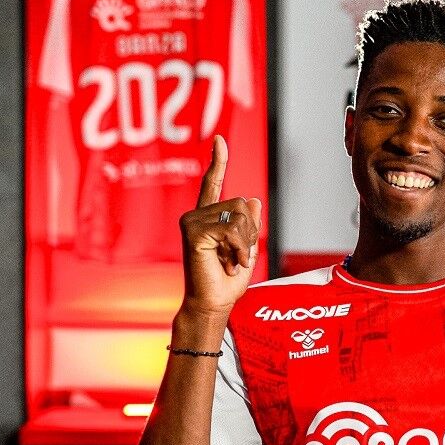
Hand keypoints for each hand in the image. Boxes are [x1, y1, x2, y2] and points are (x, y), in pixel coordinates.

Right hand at [179, 136, 261, 315]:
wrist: (213, 303)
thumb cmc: (227, 282)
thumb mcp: (247, 248)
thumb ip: (248, 225)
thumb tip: (252, 198)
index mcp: (208, 218)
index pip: (213, 184)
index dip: (218, 162)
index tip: (220, 140)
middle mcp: (196, 216)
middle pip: (240, 204)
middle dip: (250, 232)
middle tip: (239, 257)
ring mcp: (191, 222)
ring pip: (237, 215)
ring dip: (244, 242)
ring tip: (233, 261)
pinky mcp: (193, 231)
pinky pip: (231, 228)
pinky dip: (239, 247)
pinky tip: (231, 262)